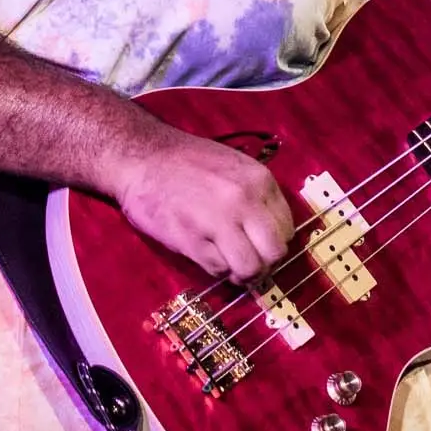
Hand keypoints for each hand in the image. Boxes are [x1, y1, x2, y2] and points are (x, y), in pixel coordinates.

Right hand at [110, 126, 294, 283]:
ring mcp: (219, 221)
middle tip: (248, 261)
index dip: (273, 243)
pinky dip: (216, 268)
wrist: (142, 157)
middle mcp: (245, 201)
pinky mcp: (192, 239)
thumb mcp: (235, 168)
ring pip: (250, 268)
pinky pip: (219, 269)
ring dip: (240, 273)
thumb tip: (269, 235)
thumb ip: (256, 197)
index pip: (287, 229)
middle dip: (264, 264)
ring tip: (228, 263)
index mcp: (259, 180)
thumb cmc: (187, 162)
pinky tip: (205, 253)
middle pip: (275, 253)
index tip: (259, 245)